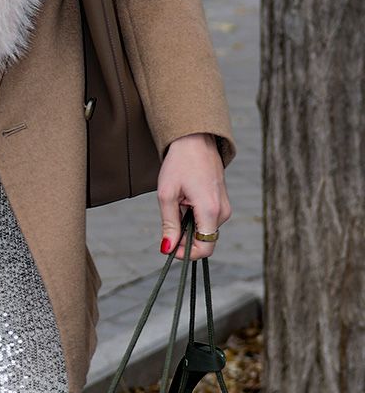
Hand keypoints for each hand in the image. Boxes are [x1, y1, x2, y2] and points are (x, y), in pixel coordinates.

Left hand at [157, 133, 231, 260]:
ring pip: (204, 229)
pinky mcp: (222, 203)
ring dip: (188, 224)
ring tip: (176, 201)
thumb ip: (169, 223)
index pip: (205, 248)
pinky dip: (194, 216)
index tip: (169, 247)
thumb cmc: (179, 163)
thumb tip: (167, 248)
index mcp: (211, 210)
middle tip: (168, 217)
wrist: (195, 139)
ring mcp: (225, 207)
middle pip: (203, 239)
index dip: (186, 253)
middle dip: (184, 236)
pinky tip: (184, 199)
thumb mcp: (167, 193)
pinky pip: (208, 219)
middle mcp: (223, 212)